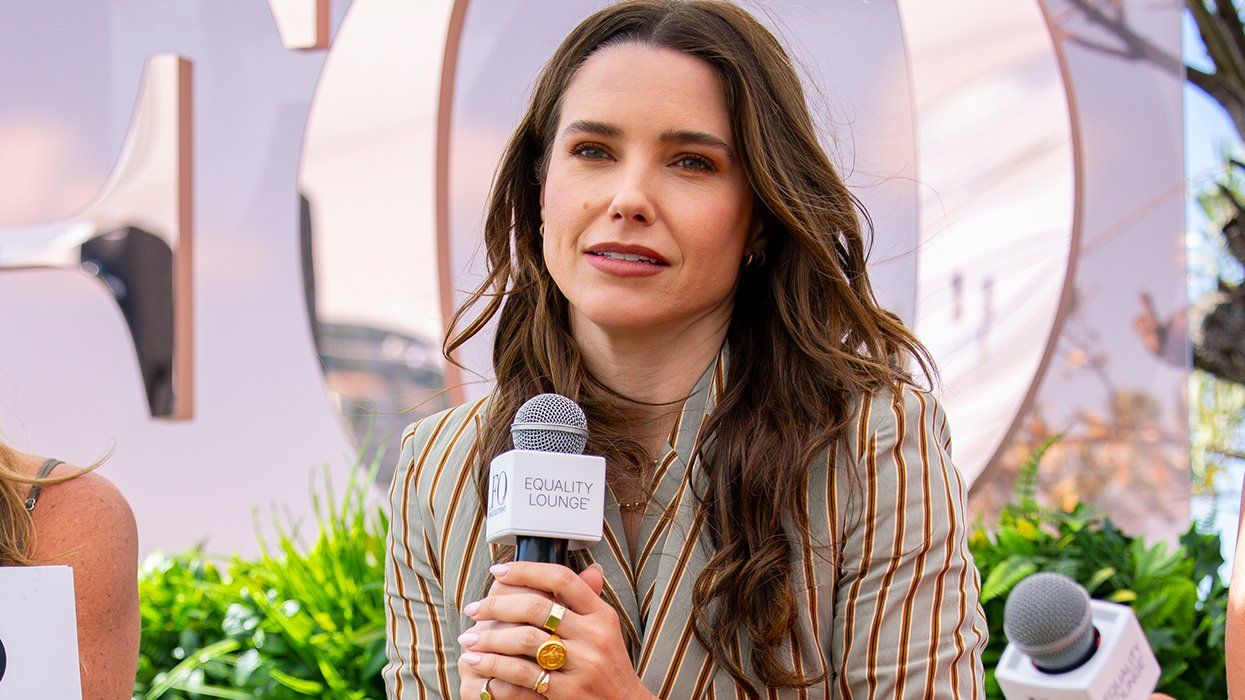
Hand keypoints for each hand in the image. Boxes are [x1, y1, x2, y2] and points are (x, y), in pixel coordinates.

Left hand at [458, 562, 651, 699]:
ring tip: (469, 638)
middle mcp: (594, 636)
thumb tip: (590, 568)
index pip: (562, 579)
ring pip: (526, 639)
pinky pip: (523, 674)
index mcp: (601, 615)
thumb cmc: (610, 668)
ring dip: (489, 638)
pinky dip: (495, 666)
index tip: (498, 570)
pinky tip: (478, 662)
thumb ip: (590, 602)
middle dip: (497, 606)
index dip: (526, 570)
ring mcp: (582, 664)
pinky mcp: (569, 692)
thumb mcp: (606, 630)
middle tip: (474, 608)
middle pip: (537, 607)